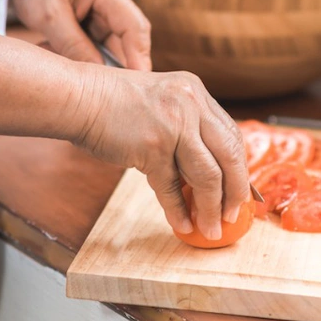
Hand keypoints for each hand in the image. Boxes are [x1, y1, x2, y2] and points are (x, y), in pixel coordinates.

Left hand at [10, 0, 151, 70]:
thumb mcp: (49, 17)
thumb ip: (73, 46)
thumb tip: (99, 77)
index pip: (134, 26)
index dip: (140, 57)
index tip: (138, 84)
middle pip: (130, 39)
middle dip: (120, 65)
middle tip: (107, 93)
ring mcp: (111, 10)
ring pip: (115, 46)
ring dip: (96, 61)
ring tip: (65, 62)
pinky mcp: (102, 21)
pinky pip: (102, 46)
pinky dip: (86, 56)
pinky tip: (60, 52)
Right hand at [72, 67, 248, 240]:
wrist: (78, 97)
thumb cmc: (112, 104)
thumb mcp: (160, 103)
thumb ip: (184, 129)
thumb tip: (202, 175)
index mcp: (195, 92)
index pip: (231, 135)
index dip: (239, 167)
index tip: (242, 191)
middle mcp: (191, 105)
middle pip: (230, 156)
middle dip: (235, 191)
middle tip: (234, 215)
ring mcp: (174, 125)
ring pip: (207, 175)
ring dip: (211, 208)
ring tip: (212, 228)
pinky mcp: (153, 147)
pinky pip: (172, 187)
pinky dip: (179, 210)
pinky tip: (183, 224)